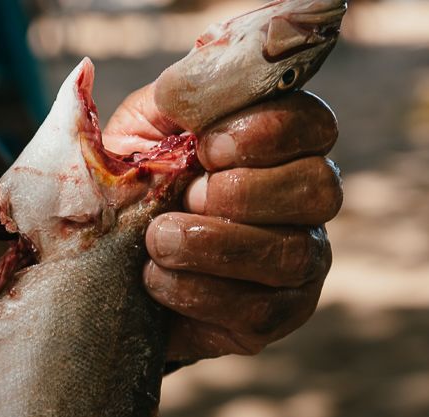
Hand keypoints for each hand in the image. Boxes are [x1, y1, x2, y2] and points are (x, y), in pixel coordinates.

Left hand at [102, 89, 340, 361]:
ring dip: (216, 245)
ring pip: (292, 253)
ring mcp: (299, 261)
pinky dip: (201, 293)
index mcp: (281, 145)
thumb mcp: (139, 137)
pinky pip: (261, 310)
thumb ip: (166, 106)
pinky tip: (158, 280)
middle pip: (317, 187)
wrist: (110, 270)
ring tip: (157, 240)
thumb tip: (180, 89)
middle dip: (242, 193)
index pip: (312, 125)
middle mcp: (305, 201)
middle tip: (186, 197)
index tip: (204, 146)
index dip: (265, 133)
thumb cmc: (135, 191)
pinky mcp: (275, 316)